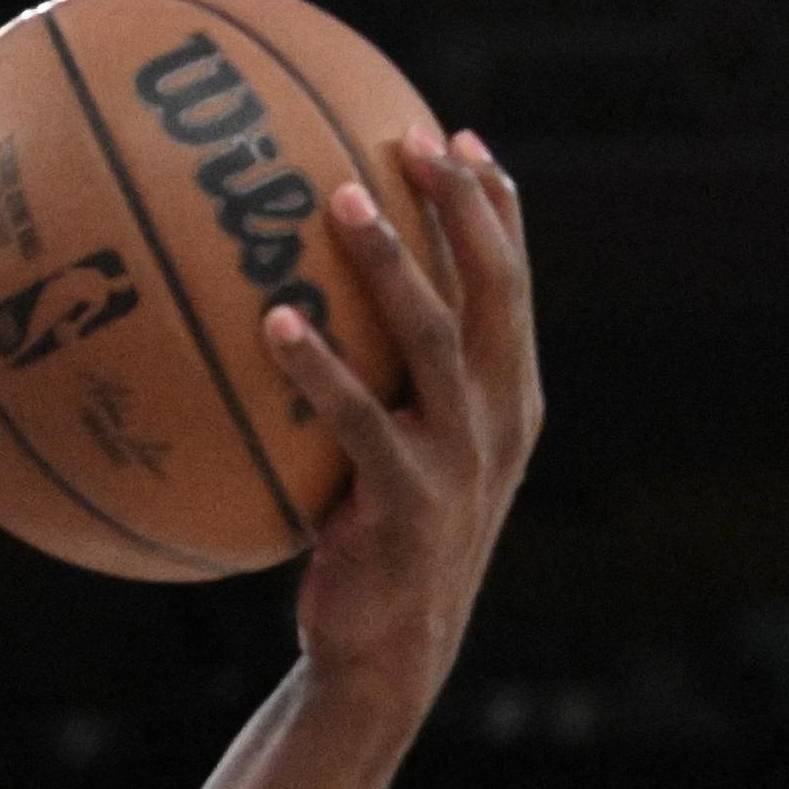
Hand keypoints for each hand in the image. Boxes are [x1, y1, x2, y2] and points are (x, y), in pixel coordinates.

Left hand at [262, 125, 543, 726]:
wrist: (389, 652)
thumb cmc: (377, 542)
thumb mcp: (396, 453)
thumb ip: (380, 382)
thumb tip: (297, 301)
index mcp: (509, 396)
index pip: (513, 282)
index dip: (495, 207)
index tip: (458, 136)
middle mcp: (499, 417)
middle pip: (492, 288)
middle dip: (460, 207)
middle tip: (410, 137)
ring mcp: (461, 460)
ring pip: (434, 338)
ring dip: (390, 264)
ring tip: (339, 200)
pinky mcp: (409, 503)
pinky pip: (360, 420)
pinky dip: (320, 370)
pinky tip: (275, 325)